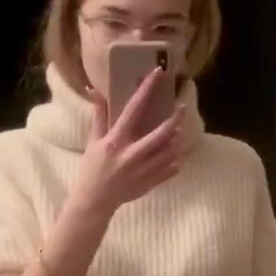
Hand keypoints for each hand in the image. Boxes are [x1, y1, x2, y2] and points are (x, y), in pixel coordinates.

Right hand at [74, 69, 183, 216]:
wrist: (95, 201)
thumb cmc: (92, 168)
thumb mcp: (93, 141)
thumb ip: (99, 116)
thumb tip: (94, 90)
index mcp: (115, 141)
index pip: (133, 109)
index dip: (146, 90)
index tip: (157, 74)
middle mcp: (131, 155)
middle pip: (161, 134)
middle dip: (175, 120)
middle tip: (182, 109)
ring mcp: (142, 171)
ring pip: (169, 152)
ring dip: (176, 141)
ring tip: (177, 133)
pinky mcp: (149, 183)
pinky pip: (171, 170)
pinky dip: (174, 161)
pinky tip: (172, 156)